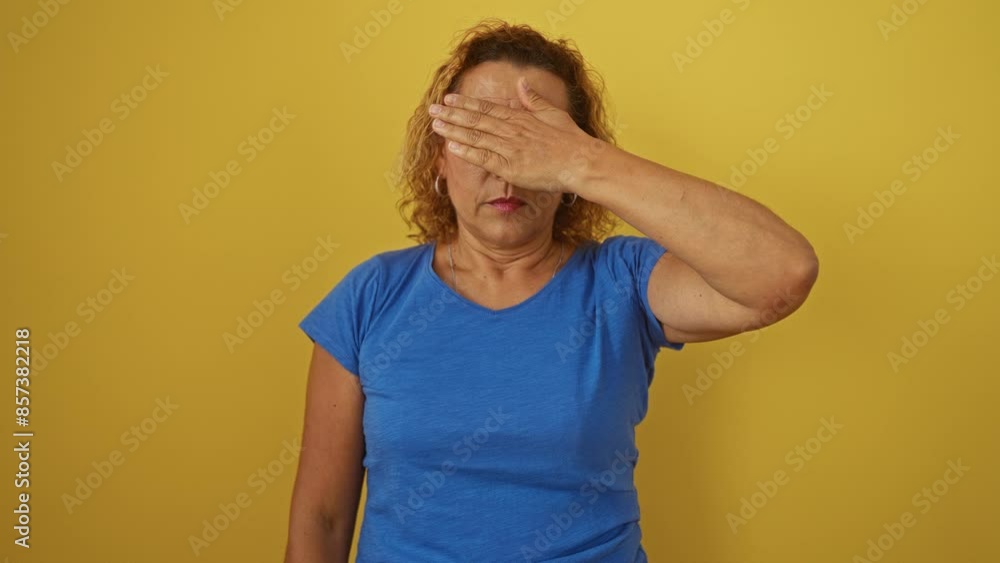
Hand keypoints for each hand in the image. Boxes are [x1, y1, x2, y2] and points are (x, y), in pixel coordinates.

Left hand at [428, 76, 593, 192]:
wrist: (580, 161)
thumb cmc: (570, 140)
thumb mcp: (552, 113)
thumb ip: (533, 99)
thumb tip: (521, 82)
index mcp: (520, 118)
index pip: (487, 108)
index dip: (466, 104)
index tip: (449, 99)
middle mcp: (512, 130)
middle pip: (476, 119)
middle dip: (452, 114)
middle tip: (432, 109)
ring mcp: (510, 148)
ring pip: (476, 136)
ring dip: (454, 130)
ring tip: (436, 125)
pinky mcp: (511, 167)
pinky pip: (485, 158)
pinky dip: (468, 152)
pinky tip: (452, 146)